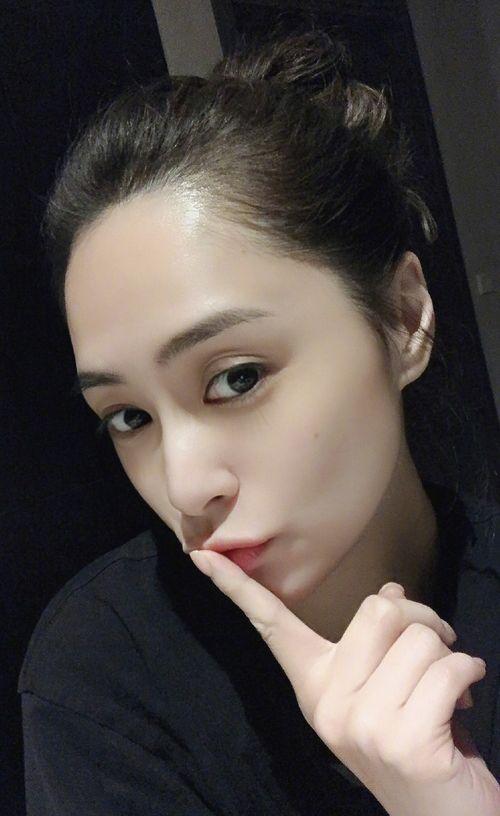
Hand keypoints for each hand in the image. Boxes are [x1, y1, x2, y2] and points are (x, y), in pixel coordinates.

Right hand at [189, 549, 499, 815]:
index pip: (270, 626)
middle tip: (438, 644)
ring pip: (419, 638)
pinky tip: (466, 700)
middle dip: (423, 618)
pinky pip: (448, 669)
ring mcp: (360, 725)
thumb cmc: (418, 738)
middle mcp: (327, 704)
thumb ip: (378, 641)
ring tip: (451, 686)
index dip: (235, 587)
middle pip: (378, 608)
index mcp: (314, 686)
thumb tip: (390, 590)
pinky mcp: (403, 741)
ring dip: (451, 652)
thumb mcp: (384, 686)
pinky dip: (470, 673)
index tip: (201, 556)